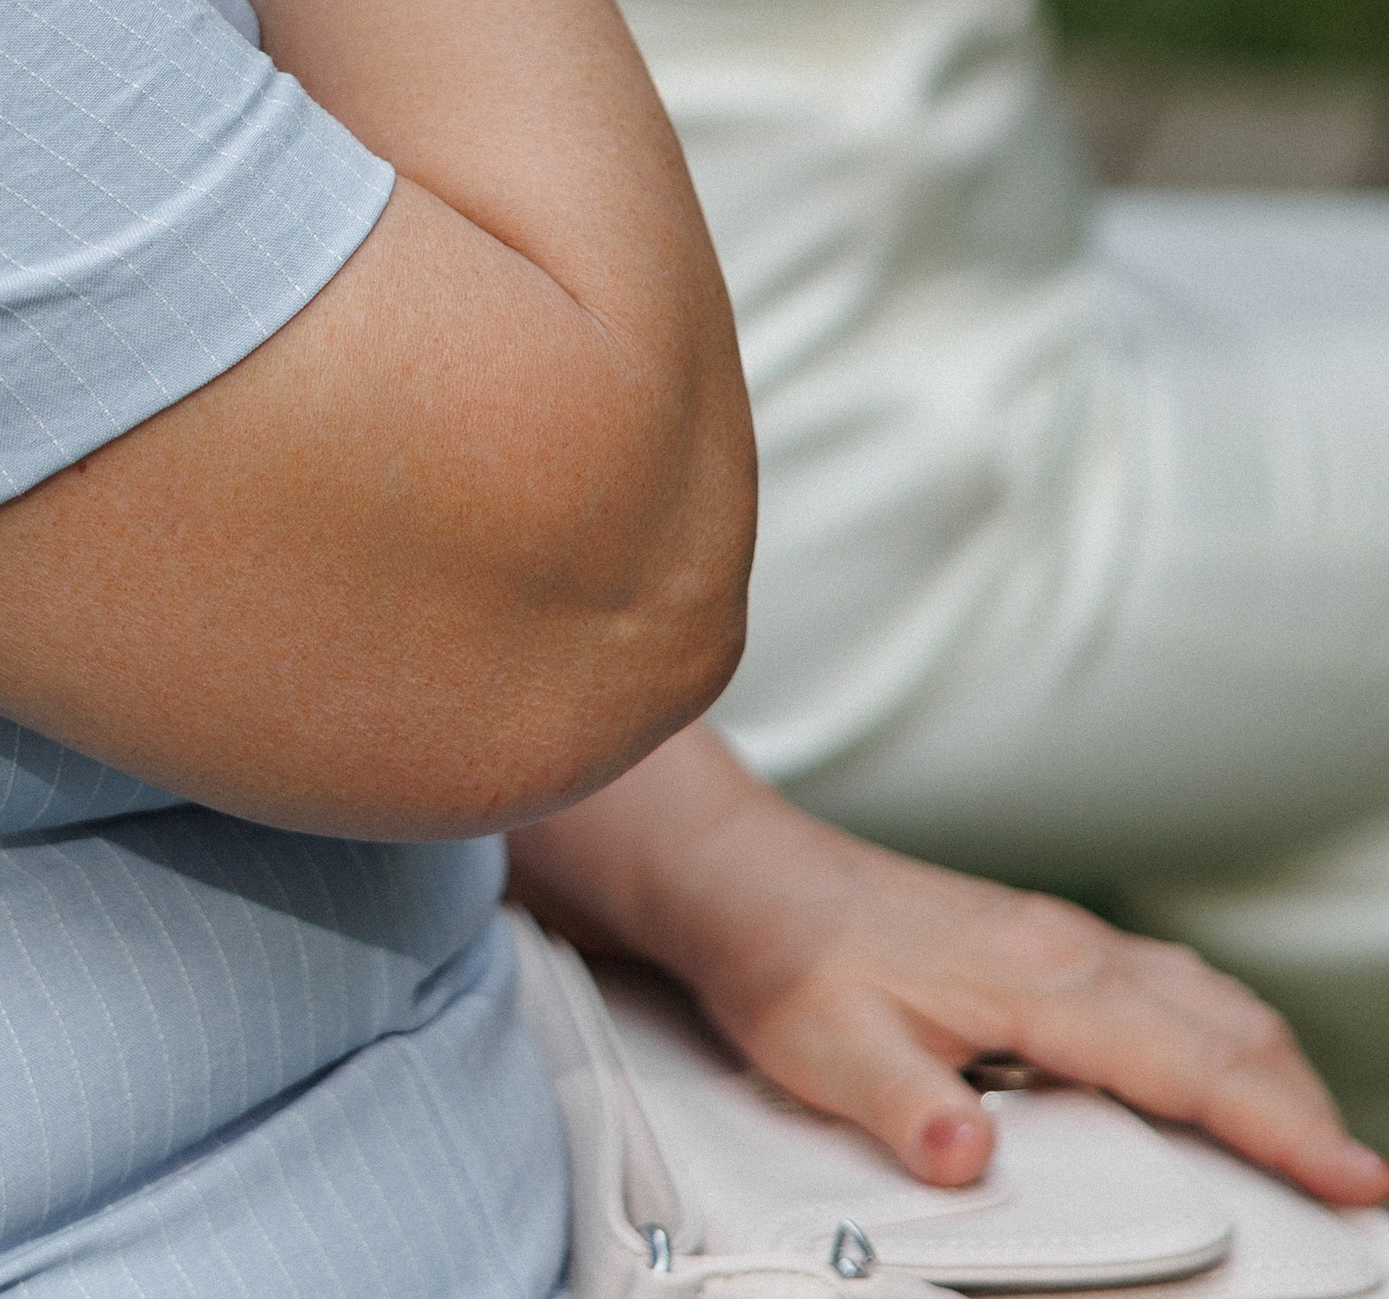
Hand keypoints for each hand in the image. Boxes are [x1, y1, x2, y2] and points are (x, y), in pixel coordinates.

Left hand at [513, 733, 1388, 1208]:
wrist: (743, 879)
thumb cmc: (785, 959)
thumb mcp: (828, 1050)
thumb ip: (907, 1110)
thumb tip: (972, 1161)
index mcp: (1036, 979)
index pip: (1189, 1064)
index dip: (1280, 1128)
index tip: (1354, 1182)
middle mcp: (1066, 949)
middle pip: (1226, 1027)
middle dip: (1304, 1108)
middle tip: (1356, 1191)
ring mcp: (1059, 939)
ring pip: (1206, 999)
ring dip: (1271, 1070)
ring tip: (1315, 1147)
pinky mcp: (1042, 944)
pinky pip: (1168, 985)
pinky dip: (1226, 1036)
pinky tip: (1227, 1073)